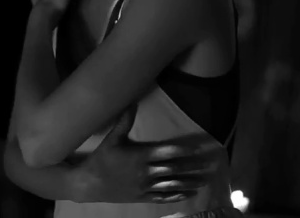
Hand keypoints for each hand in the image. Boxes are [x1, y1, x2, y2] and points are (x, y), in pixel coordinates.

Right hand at [76, 107, 221, 204]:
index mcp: (140, 156)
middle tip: (210, 164)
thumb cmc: (101, 158)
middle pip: (174, 169)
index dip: (184, 150)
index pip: (167, 152)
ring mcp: (145, 186)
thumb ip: (124, 121)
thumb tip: (133, 101)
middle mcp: (146, 172)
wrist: (90, 184)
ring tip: (205, 180)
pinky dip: (177, 196)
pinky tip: (190, 194)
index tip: (198, 148)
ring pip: (172, 184)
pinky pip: (163, 197)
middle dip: (193, 166)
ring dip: (190, 182)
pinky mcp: (142, 197)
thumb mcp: (112, 138)